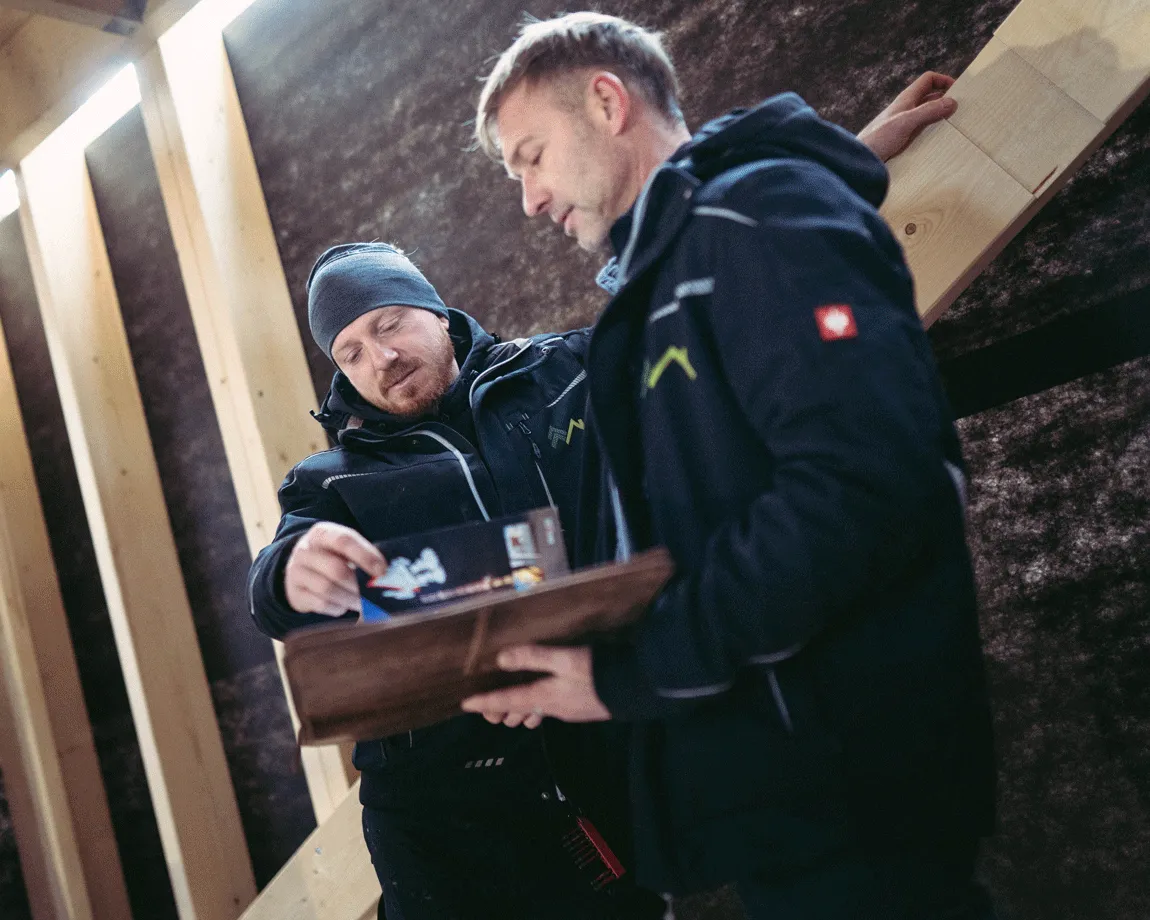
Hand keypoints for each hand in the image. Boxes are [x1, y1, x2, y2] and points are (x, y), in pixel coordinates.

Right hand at [284, 521, 386, 615]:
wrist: (300, 570)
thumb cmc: (332, 557)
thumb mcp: (342, 548)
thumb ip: (362, 555)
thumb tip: (387, 573)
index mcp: (322, 533)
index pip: (344, 540)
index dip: (365, 556)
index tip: (382, 571)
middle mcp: (305, 550)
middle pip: (336, 569)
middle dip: (359, 584)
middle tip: (374, 593)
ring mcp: (296, 572)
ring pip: (328, 589)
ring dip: (350, 598)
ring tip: (363, 602)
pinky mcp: (295, 593)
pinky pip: (320, 604)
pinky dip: (337, 607)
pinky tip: (344, 605)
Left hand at [461, 645, 610, 727]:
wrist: (634, 688)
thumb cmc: (597, 672)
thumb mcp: (564, 658)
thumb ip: (533, 657)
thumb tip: (501, 659)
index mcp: (544, 697)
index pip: (506, 701)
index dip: (485, 702)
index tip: (464, 705)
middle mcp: (551, 708)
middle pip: (517, 713)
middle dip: (499, 710)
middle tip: (484, 705)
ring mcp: (566, 711)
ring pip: (533, 713)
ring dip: (517, 710)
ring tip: (505, 703)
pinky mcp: (578, 708)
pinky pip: (547, 710)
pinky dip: (535, 706)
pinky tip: (540, 699)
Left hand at [857, 71, 956, 161]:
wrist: (859, 161)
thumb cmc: (877, 139)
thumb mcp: (905, 122)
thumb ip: (927, 111)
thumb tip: (952, 102)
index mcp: (906, 99)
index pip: (928, 80)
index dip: (943, 80)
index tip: (958, 91)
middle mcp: (905, 109)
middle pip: (930, 97)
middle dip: (945, 100)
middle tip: (961, 110)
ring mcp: (904, 125)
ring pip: (927, 115)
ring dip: (940, 118)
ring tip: (955, 125)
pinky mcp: (902, 140)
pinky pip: (922, 131)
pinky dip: (932, 132)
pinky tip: (939, 141)